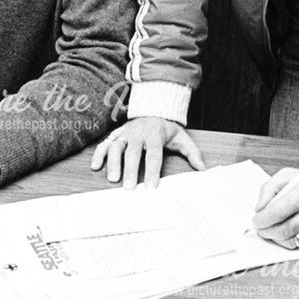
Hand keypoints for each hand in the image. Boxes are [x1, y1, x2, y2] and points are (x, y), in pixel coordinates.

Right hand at [89, 117, 205, 188]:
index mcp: (154, 134)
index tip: (151, 187)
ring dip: (113, 162)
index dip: (153, 171)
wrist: (153, 109)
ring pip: (116, 146)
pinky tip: (95, 167)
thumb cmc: (166, 129)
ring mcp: (125, 133)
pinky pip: (105, 143)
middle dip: (131, 170)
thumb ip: (192, 153)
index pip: (153, 153)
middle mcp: (138, 133)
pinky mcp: (116, 134)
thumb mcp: (182, 137)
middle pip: (132, 152)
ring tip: (112, 179)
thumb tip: (202, 169)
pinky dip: (99, 154)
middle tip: (129, 188)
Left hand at [252, 168, 298, 248]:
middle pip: (286, 228)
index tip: (256, 220)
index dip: (264, 218)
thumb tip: (259, 209)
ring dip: (277, 238)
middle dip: (267, 231)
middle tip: (260, 229)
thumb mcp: (288, 176)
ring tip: (272, 230)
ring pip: (293, 241)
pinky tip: (289, 232)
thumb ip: (269, 189)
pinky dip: (291, 241)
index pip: (281, 209)